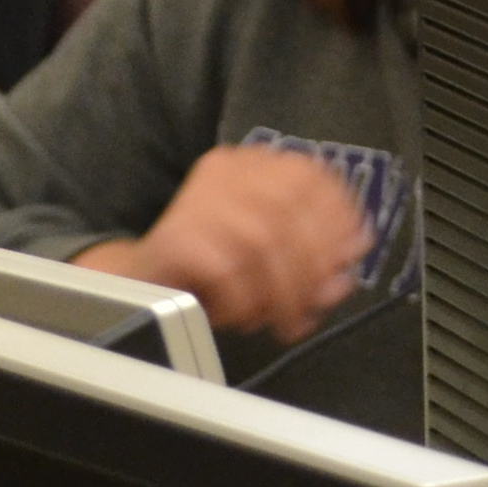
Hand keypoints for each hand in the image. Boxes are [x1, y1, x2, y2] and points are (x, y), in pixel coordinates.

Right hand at [109, 145, 371, 342]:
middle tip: (309, 308)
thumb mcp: (271, 262)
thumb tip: (343, 277)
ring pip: (262, 241)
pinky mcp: (177, 235)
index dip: (337, 218)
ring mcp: (199, 197)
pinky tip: (242, 317)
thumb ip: (313, 263)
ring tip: (278, 321)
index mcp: (255, 165)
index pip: (310, 177)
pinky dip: (243, 301)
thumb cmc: (212, 271)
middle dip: (310, 267)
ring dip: (280, 292)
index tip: (348, 258)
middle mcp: (228, 170)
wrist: (139, 285)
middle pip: (289, 211)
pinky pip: (227, 269)